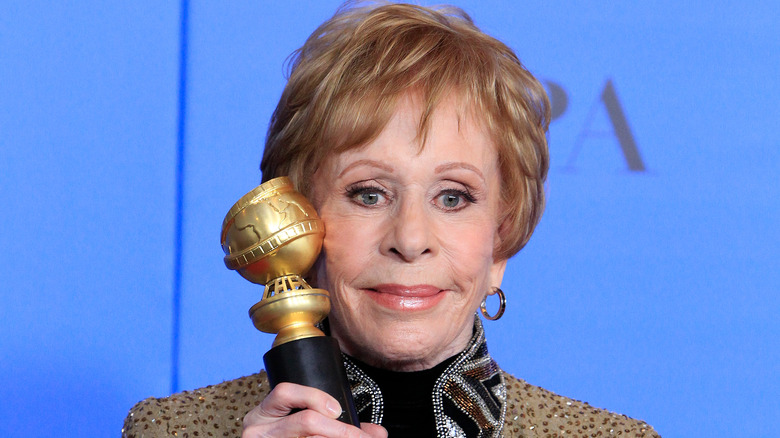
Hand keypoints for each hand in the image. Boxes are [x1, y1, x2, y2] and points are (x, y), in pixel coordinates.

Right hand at [242, 382, 386, 437]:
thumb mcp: (297, 426)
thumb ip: (333, 423)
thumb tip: (378, 433)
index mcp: (262, 414)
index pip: (285, 392)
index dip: (314, 397)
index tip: (337, 410)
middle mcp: (257, 431)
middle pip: (306, 421)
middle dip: (342, 430)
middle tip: (365, 437)